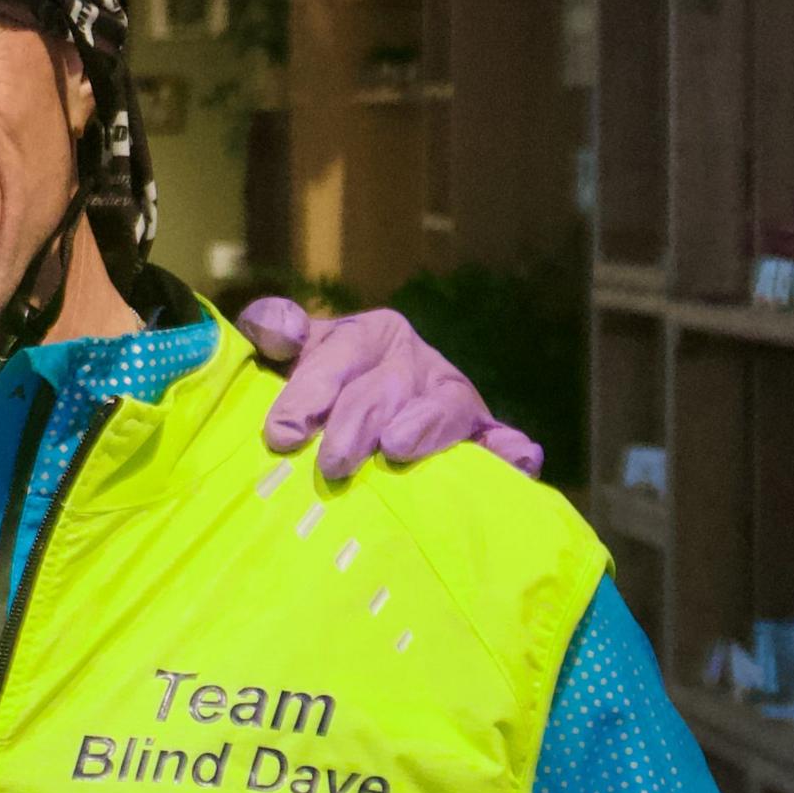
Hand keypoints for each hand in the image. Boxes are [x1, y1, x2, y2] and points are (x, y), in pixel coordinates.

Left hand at [237, 300, 542, 481]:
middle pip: (388, 386)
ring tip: (398, 449)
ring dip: (426, 427)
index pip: (342, 353)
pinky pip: (498, 439)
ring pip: (444, 407)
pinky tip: (518, 459)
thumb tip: (277, 329)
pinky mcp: (480, 433)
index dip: (310, 391)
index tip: (283, 433)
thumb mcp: (296, 349)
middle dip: (356, 423)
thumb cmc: (322, 380)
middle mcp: (417, 361)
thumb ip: (276, 329)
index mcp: (373, 332)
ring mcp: (451, 397)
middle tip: (331, 463)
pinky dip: (509, 450)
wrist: (366, 401)